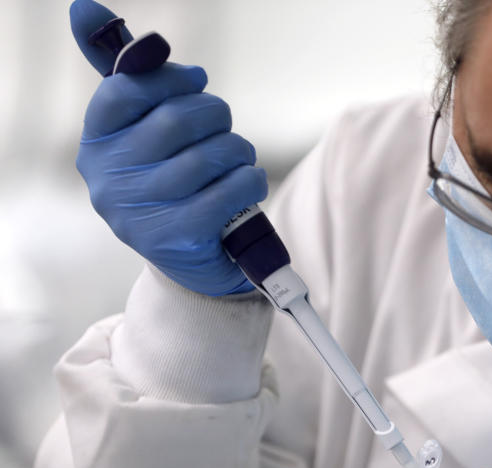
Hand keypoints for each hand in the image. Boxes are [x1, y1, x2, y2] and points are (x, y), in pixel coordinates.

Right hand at [70, 0, 265, 295]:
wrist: (193, 261)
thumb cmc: (172, 181)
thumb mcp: (144, 131)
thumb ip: (127, 75)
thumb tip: (84, 6)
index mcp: (96, 143)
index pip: (127, 89)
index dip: (173, 78)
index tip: (197, 81)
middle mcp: (108, 178)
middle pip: (177, 119)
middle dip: (215, 114)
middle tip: (223, 124)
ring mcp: (139, 212)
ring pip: (209, 154)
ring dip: (237, 150)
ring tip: (237, 159)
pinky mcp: (177, 238)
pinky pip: (230, 189)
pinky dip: (250, 180)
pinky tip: (246, 184)